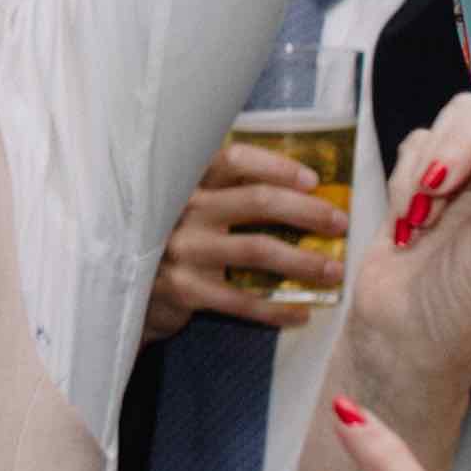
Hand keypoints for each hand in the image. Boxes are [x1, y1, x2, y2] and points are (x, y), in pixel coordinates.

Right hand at [142, 143, 352, 341]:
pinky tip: (301, 313)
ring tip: (333, 271)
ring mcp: (182, 249)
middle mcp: (184, 209)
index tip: (313, 180)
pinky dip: (277, 308)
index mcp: (190, 182)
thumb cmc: (177, 244)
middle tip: (339, 223)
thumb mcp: (194, 210)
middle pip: (257, 201)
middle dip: (307, 211)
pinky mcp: (184, 289)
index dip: (277, 165)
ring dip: (303, 261)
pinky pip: (242, 300)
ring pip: (257, 250)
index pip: (235, 158)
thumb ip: (229, 195)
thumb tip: (304, 194)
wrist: (131, 294)